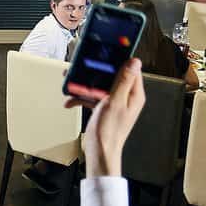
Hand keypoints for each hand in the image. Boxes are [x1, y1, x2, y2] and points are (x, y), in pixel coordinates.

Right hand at [75, 58, 144, 178]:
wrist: (100, 153)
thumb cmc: (109, 132)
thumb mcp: (114, 102)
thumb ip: (123, 81)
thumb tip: (134, 62)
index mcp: (133, 95)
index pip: (130, 70)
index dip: (118, 60)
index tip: (107, 53)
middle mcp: (126, 97)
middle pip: (111, 77)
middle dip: (95, 74)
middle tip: (82, 69)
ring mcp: (115, 103)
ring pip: (99, 87)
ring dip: (85, 87)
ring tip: (72, 86)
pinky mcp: (105, 109)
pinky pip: (93, 97)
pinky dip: (82, 98)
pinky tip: (71, 101)